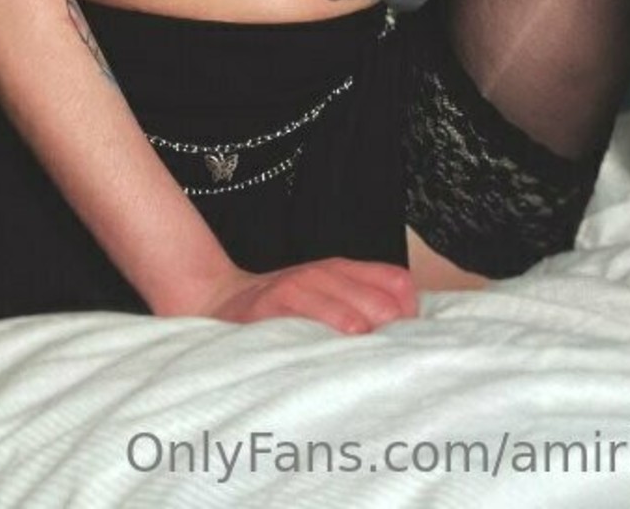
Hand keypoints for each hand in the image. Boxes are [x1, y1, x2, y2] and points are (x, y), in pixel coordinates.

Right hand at [188, 257, 418, 332]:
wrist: (219, 297)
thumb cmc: (282, 307)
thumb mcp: (323, 293)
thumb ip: (360, 303)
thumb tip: (408, 332)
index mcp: (343, 269)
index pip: (398, 282)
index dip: (410, 314)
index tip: (408, 341)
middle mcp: (324, 273)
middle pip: (381, 303)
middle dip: (392, 333)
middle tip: (393, 359)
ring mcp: (298, 286)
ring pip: (349, 310)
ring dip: (364, 334)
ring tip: (370, 355)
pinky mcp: (271, 305)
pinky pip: (306, 316)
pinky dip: (325, 333)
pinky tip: (331, 354)